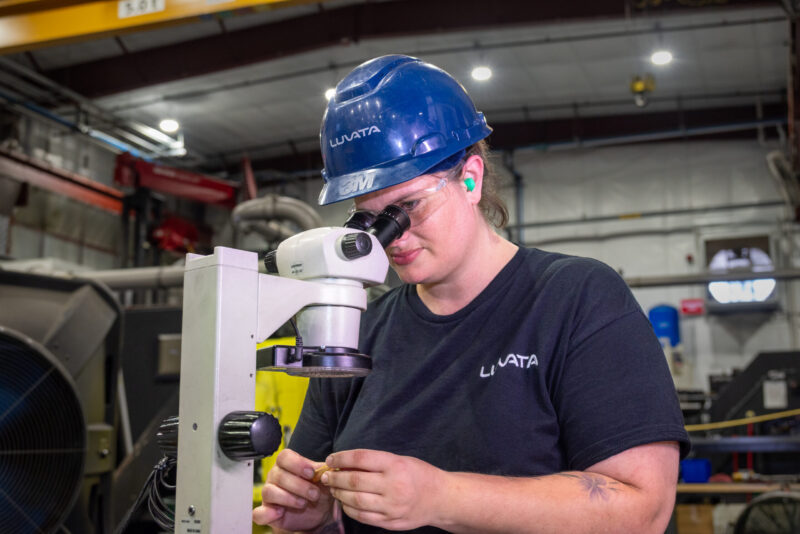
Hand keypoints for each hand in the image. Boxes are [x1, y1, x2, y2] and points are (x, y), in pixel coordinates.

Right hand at [253, 449, 334, 531]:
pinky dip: (267, 514)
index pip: (284, 457)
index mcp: (288, 465)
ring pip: (269, 492)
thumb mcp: (324, 480)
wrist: (318, 513)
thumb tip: (328, 466)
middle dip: (299, 485)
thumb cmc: (319, 491)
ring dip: (287, 498)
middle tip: (314, 494)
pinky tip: (280, 513)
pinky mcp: (267, 512)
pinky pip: (258, 513)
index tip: (311, 473)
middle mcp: (275, 477)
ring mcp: (269, 495)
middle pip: (279, 475)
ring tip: (303, 503)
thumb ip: (325, 471)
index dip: (297, 464)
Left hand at [321, 449, 445, 530]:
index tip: (331, 459)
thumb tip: (345, 464)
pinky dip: (349, 509)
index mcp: (395, 465)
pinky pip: (362, 516)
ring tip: (333, 489)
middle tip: (327, 476)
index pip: (360, 459)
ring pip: (355, 501)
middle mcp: (393, 486)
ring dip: (339, 494)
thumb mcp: (400, 460)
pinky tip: (345, 502)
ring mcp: (391, 506)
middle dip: (335, 478)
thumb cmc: (419, 474)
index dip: (341, 458)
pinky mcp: (390, 522)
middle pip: (354, 481)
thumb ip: (375, 462)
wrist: (441, 499)